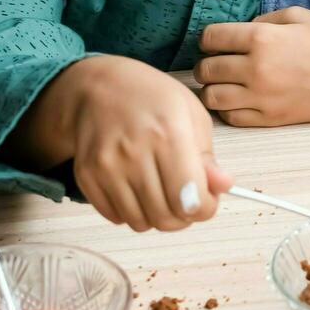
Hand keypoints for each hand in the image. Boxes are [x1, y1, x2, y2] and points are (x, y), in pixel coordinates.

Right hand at [4, 56, 232, 231]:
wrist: (97, 86)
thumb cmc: (150, 98)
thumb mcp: (191, 114)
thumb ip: (207, 157)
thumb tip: (222, 187)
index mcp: (169, 133)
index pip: (191, 199)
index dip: (205, 208)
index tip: (206, 200)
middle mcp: (135, 151)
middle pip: (166, 217)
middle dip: (183, 217)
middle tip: (185, 199)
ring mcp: (107, 165)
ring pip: (140, 223)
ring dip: (156, 216)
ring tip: (161, 192)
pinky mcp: (86, 175)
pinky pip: (116, 217)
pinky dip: (131, 212)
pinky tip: (137, 189)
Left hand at [195, 6, 309, 126]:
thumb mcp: (298, 16)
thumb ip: (262, 20)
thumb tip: (238, 31)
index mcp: (262, 38)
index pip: (211, 38)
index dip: (208, 38)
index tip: (215, 41)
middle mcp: (257, 69)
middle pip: (206, 69)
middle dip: (207, 64)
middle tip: (217, 62)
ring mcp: (263, 97)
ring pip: (212, 97)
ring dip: (212, 89)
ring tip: (224, 83)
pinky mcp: (271, 119)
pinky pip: (232, 117)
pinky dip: (228, 108)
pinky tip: (239, 99)